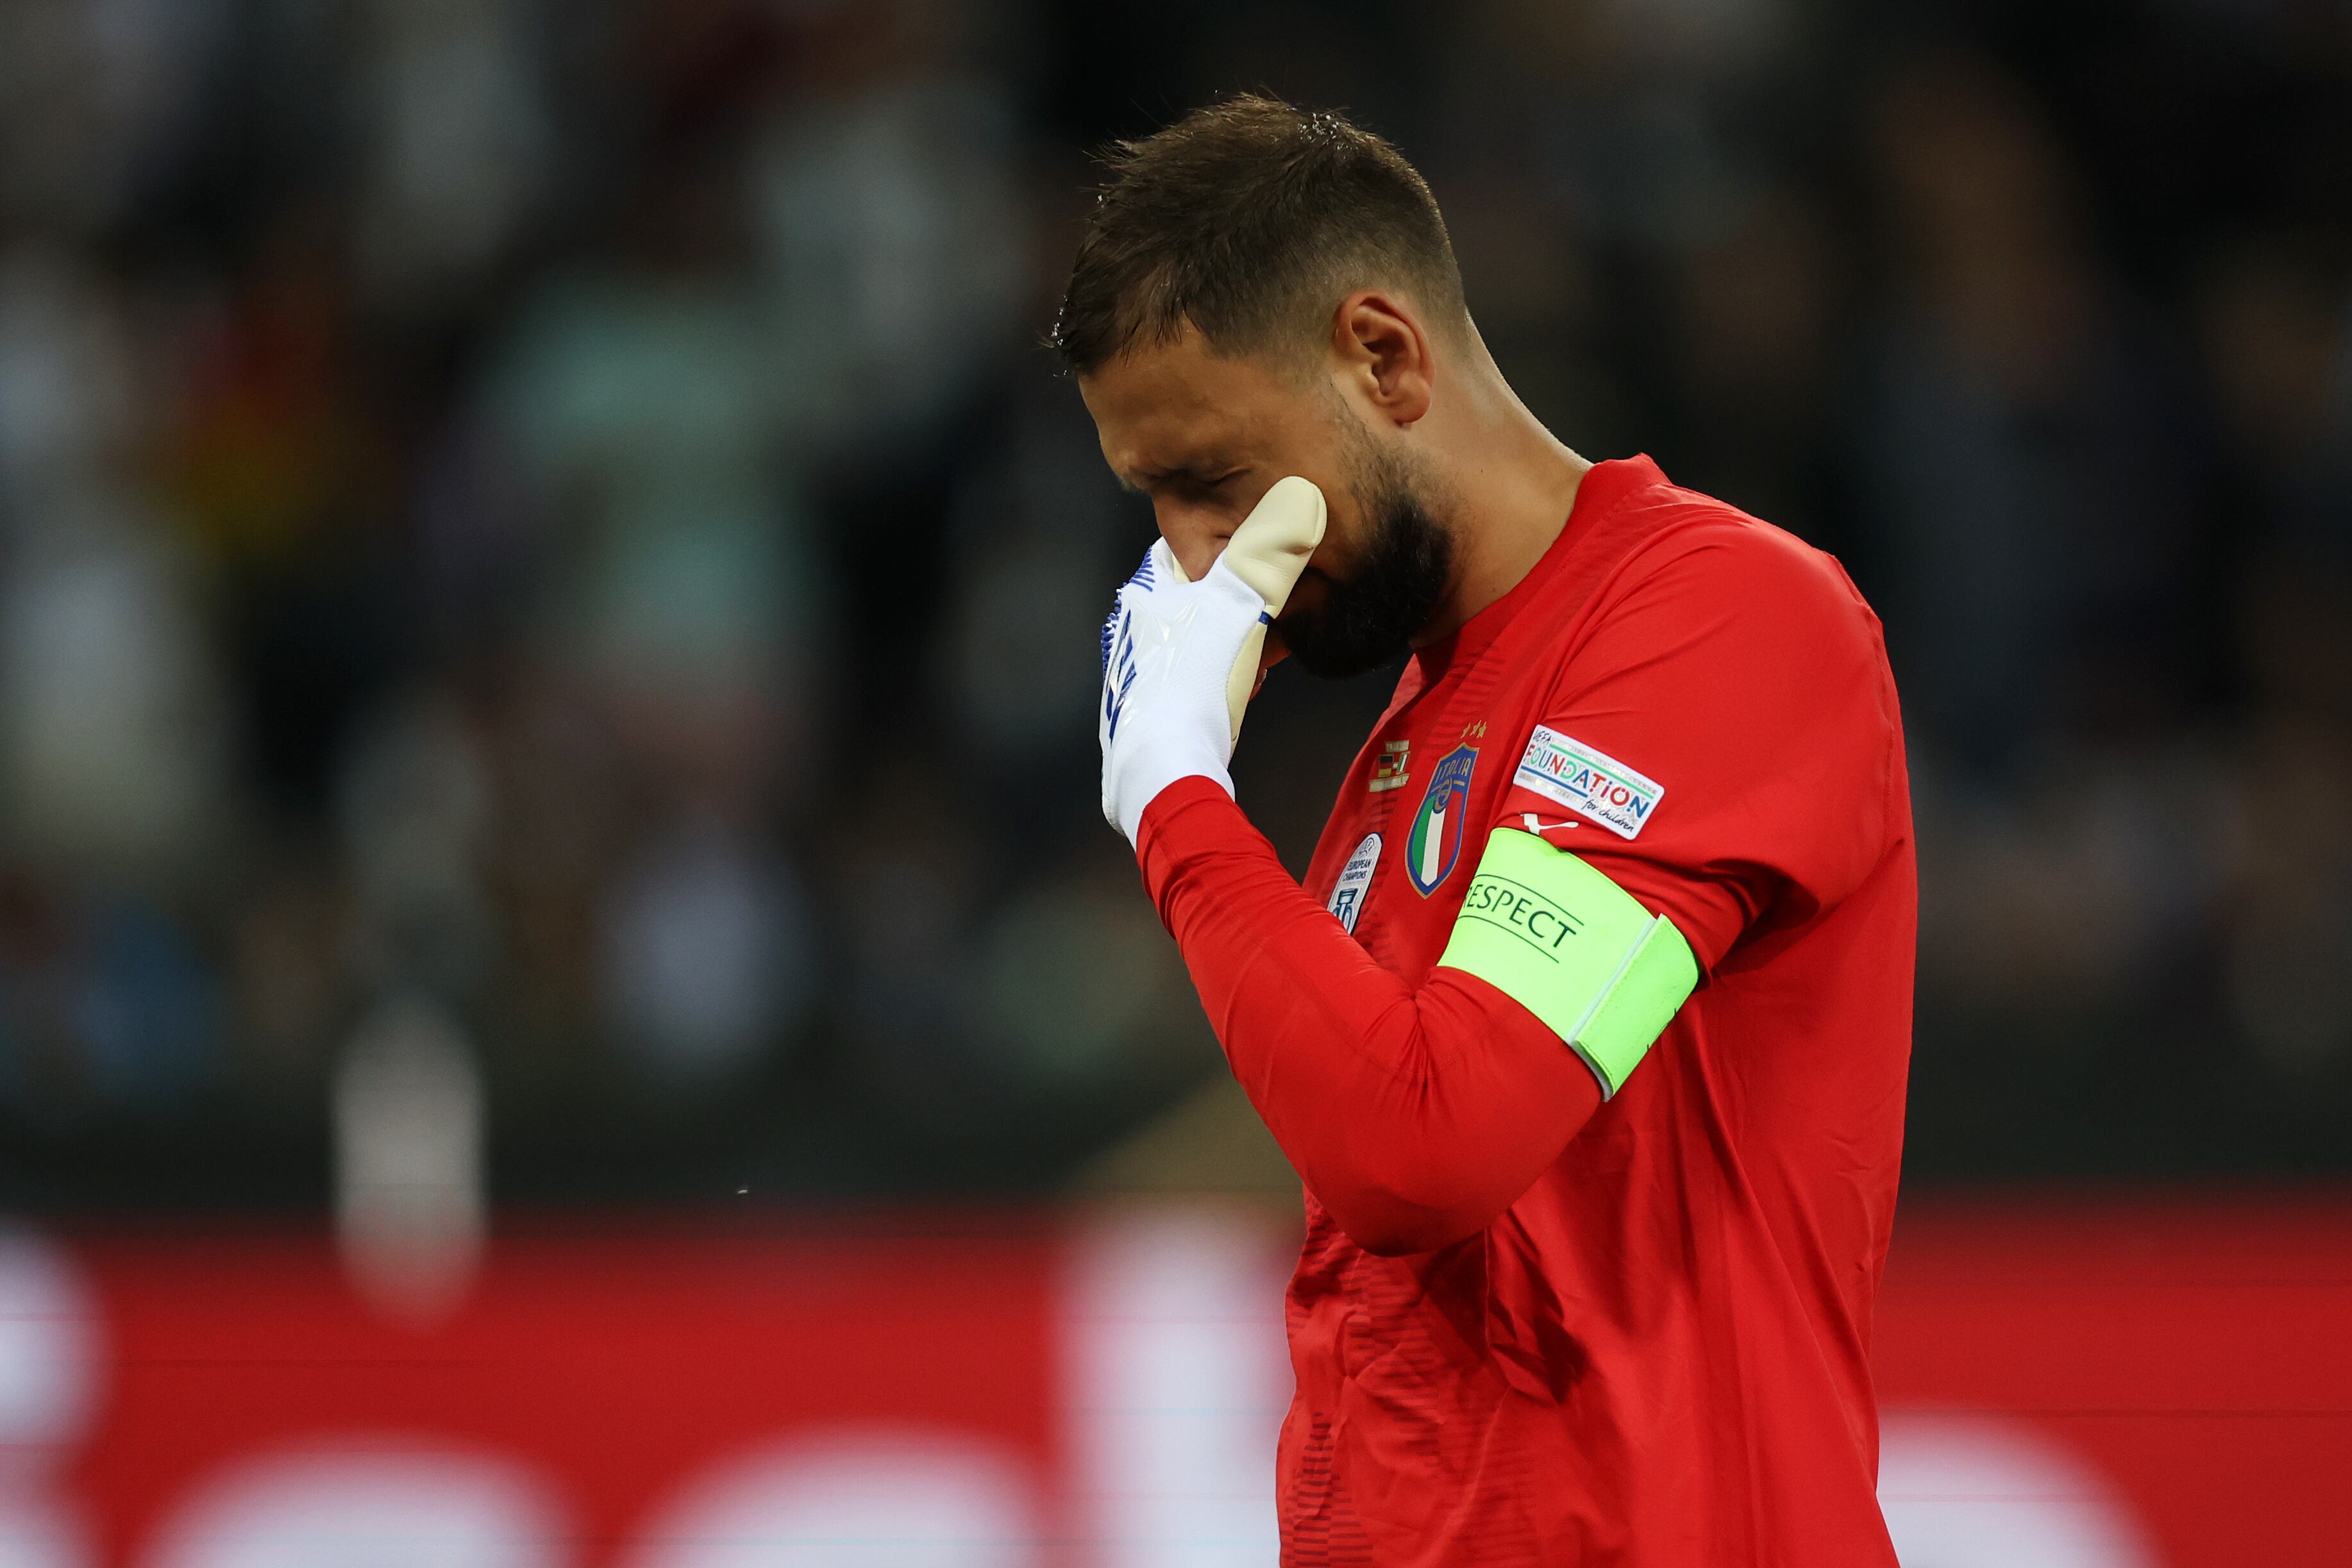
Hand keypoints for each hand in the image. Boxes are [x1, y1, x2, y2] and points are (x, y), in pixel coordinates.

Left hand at [1098, 476, 1324, 842]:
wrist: (1162, 770)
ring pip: (1192, 643)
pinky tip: (1232, 701)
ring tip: (1254, 668)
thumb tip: (1300, 493)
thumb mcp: (1241, 607)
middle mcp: (1127, 629)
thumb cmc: (1196, 682)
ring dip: (1228, 651)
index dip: (1229, 551)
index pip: (1184, 549)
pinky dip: (1213, 685)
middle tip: (1266, 627)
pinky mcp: (1140, 715)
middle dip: (1233, 610)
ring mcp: (1131, 674)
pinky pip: (1185, 684)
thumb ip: (1270, 552)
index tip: (1260, 566)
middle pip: (1192, 600)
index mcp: (1142, 594)